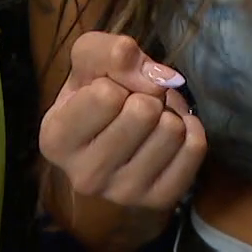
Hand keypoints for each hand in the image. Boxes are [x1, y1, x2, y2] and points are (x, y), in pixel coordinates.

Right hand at [40, 32, 206, 211]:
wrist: (112, 132)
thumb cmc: (93, 92)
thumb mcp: (88, 59)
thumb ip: (110, 52)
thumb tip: (156, 77)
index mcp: (56, 140)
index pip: (106, 95)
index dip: (116, 80)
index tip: (111, 90)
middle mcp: (84, 176)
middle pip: (143, 112)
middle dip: (146, 95)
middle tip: (135, 102)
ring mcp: (122, 193)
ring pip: (171, 130)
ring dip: (168, 112)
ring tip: (151, 118)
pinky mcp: (158, 199)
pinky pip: (195, 149)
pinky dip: (190, 128)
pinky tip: (171, 130)